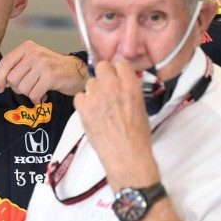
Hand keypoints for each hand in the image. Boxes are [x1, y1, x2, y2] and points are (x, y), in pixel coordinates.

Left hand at [0, 41, 87, 103]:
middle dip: (18, 88)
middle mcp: (34, 53)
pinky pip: (33, 94)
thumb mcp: (33, 60)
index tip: (0, 87)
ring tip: (38, 89)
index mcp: (27, 47)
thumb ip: (17, 67)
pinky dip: (36, 98)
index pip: (4, 63)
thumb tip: (1, 82)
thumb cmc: (53, 68)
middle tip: (29, 87)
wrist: (77, 71)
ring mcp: (43, 64)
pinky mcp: (50, 77)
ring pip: (22, 88)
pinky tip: (43, 95)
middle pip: (12, 79)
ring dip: (29, 93)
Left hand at [74, 60, 159, 189]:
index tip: (117, 78)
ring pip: (90, 83)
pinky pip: (79, 97)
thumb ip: (130, 90)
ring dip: (94, 92)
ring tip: (100, 108)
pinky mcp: (83, 107)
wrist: (127, 156)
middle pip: (102, 67)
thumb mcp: (141, 106)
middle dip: (104, 76)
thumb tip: (122, 83)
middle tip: (106, 89)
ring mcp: (96, 96)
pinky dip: (83, 104)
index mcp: (130, 85)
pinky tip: (91, 114)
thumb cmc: (138, 136)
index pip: (120, 64)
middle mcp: (112, 86)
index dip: (118, 72)